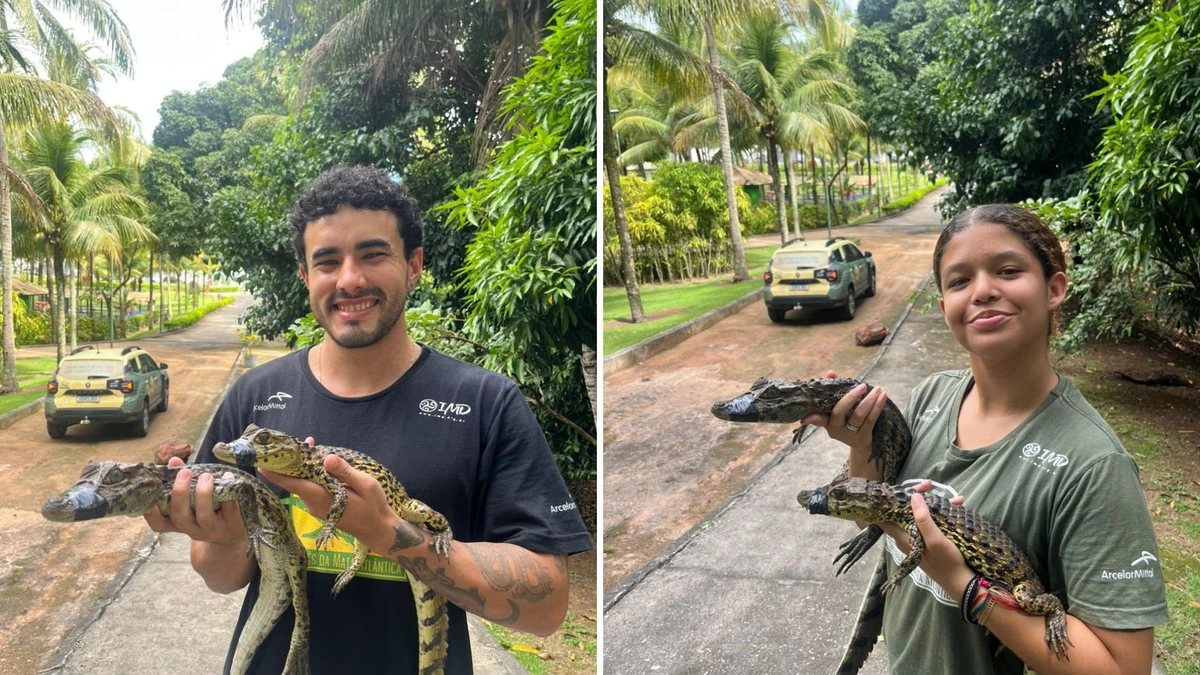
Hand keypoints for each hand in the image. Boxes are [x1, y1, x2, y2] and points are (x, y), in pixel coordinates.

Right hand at [143, 456, 245, 548]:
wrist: (233, 536)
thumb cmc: (208, 513)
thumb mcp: (192, 502)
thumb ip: (181, 481)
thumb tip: (173, 460)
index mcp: (179, 524)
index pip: (159, 525)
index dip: (152, 515)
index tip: (149, 500)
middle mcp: (193, 529)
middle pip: (180, 517)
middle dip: (180, 493)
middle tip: (185, 472)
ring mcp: (213, 529)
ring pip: (204, 515)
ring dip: (203, 493)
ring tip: (205, 475)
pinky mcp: (232, 524)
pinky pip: (230, 507)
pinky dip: (228, 490)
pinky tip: (227, 477)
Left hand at [259, 452, 401, 553]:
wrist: (378, 530)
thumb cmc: (374, 507)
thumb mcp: (366, 485)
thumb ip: (345, 471)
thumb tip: (326, 457)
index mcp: (321, 496)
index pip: (291, 482)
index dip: (275, 472)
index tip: (261, 460)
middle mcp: (313, 502)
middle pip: (293, 480)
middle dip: (290, 461)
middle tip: (291, 442)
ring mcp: (315, 506)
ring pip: (301, 483)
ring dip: (301, 466)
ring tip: (309, 446)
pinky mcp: (320, 506)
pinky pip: (309, 488)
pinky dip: (309, 474)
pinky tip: (318, 463)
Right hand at [799, 370, 890, 478]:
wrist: (861, 442)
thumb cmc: (848, 419)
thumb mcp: (839, 407)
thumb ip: (834, 389)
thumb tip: (830, 372)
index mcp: (827, 421)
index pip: (819, 418)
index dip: (813, 419)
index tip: (805, 419)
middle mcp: (835, 429)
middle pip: (840, 412)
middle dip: (851, 397)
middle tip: (862, 386)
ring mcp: (850, 434)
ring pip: (859, 415)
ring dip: (869, 400)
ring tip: (878, 389)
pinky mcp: (864, 437)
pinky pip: (871, 420)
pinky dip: (878, 407)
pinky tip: (883, 396)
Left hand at [880, 480, 972, 601]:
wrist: (962, 583)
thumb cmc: (947, 562)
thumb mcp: (936, 540)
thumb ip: (923, 519)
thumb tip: (913, 496)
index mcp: (902, 536)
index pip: (882, 517)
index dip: (884, 501)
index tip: (891, 488)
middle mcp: (905, 536)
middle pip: (902, 511)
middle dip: (914, 496)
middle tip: (929, 485)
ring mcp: (917, 538)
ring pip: (918, 515)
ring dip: (932, 504)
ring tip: (952, 498)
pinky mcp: (928, 540)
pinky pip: (930, 521)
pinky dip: (940, 514)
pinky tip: (957, 507)